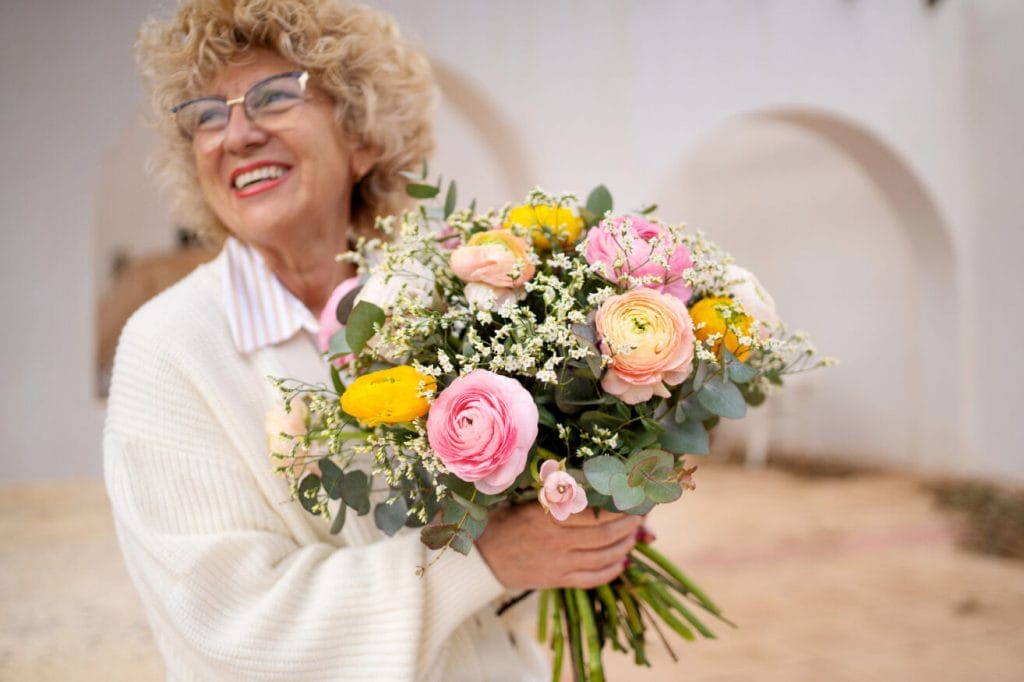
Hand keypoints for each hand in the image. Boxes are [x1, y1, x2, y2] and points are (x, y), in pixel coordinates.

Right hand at [475, 502, 643, 589]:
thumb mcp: (526, 499)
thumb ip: (557, 494)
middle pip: (604, 535)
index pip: (593, 512)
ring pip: (603, 557)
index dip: (618, 507)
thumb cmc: (504, 520)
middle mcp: (555, 540)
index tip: (631, 499)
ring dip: (625, 546)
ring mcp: (557, 563)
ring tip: (634, 536)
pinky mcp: (557, 580)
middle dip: (628, 526)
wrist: (481, 558)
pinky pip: (592, 578)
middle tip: (639, 516)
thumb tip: (592, 483)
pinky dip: (612, 571)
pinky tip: (622, 561)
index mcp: (546, 515)